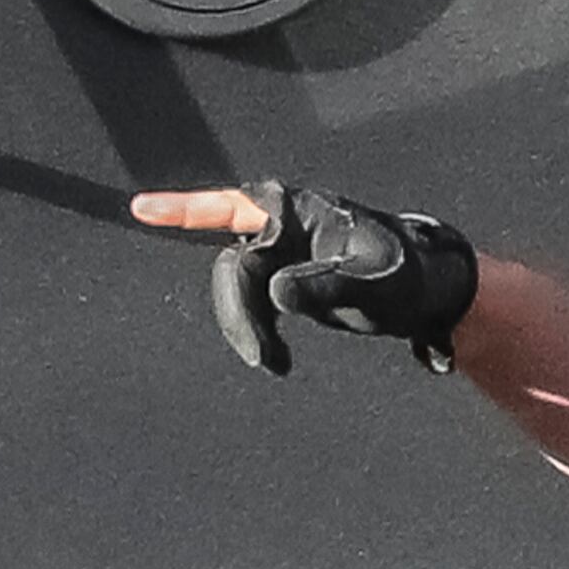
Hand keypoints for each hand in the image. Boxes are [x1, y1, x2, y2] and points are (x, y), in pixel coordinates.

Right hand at [130, 181, 478, 373]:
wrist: (428, 296)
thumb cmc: (407, 278)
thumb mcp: (374, 285)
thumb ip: (328, 286)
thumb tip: (279, 291)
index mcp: (302, 213)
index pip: (235, 206)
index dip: (186, 208)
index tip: (141, 208)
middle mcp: (285, 229)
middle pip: (234, 267)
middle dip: (238, 313)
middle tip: (264, 357)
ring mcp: (283, 256)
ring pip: (238, 289)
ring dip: (246, 326)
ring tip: (276, 362)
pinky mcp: (286, 282)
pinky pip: (251, 304)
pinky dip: (254, 330)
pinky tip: (274, 356)